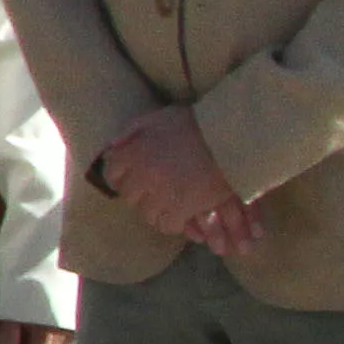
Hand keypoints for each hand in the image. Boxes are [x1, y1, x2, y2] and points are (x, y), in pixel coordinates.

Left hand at [93, 107, 254, 252]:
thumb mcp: (159, 118)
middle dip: (140, 196)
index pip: (112, 174)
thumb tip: (113, 147)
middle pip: (130, 196)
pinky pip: (168, 225)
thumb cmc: (196, 125)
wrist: (230, 139)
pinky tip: (183, 218)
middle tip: (154, 195)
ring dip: (157, 212)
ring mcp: (160, 194)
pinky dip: (175, 224)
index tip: (130, 181)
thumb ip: (133, 130)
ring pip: (147, 214)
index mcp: (134, 152)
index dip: (121, 178)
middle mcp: (142, 175)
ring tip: (170, 207)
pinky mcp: (181, 209)